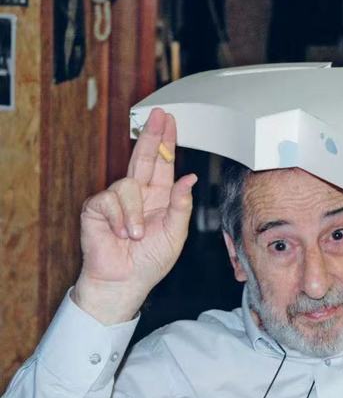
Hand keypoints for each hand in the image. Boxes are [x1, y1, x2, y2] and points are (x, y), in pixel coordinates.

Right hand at [73, 108, 196, 323]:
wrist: (125, 282)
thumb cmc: (151, 261)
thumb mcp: (175, 233)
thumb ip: (181, 205)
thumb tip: (189, 177)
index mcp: (159, 197)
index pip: (163, 164)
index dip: (166, 142)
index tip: (169, 120)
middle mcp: (138, 193)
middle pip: (144, 157)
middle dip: (151, 135)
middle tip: (159, 115)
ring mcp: (116, 199)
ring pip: (127, 185)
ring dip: (134, 215)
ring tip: (135, 236)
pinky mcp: (97, 208)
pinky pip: (110, 201)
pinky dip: (121, 220)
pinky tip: (121, 235)